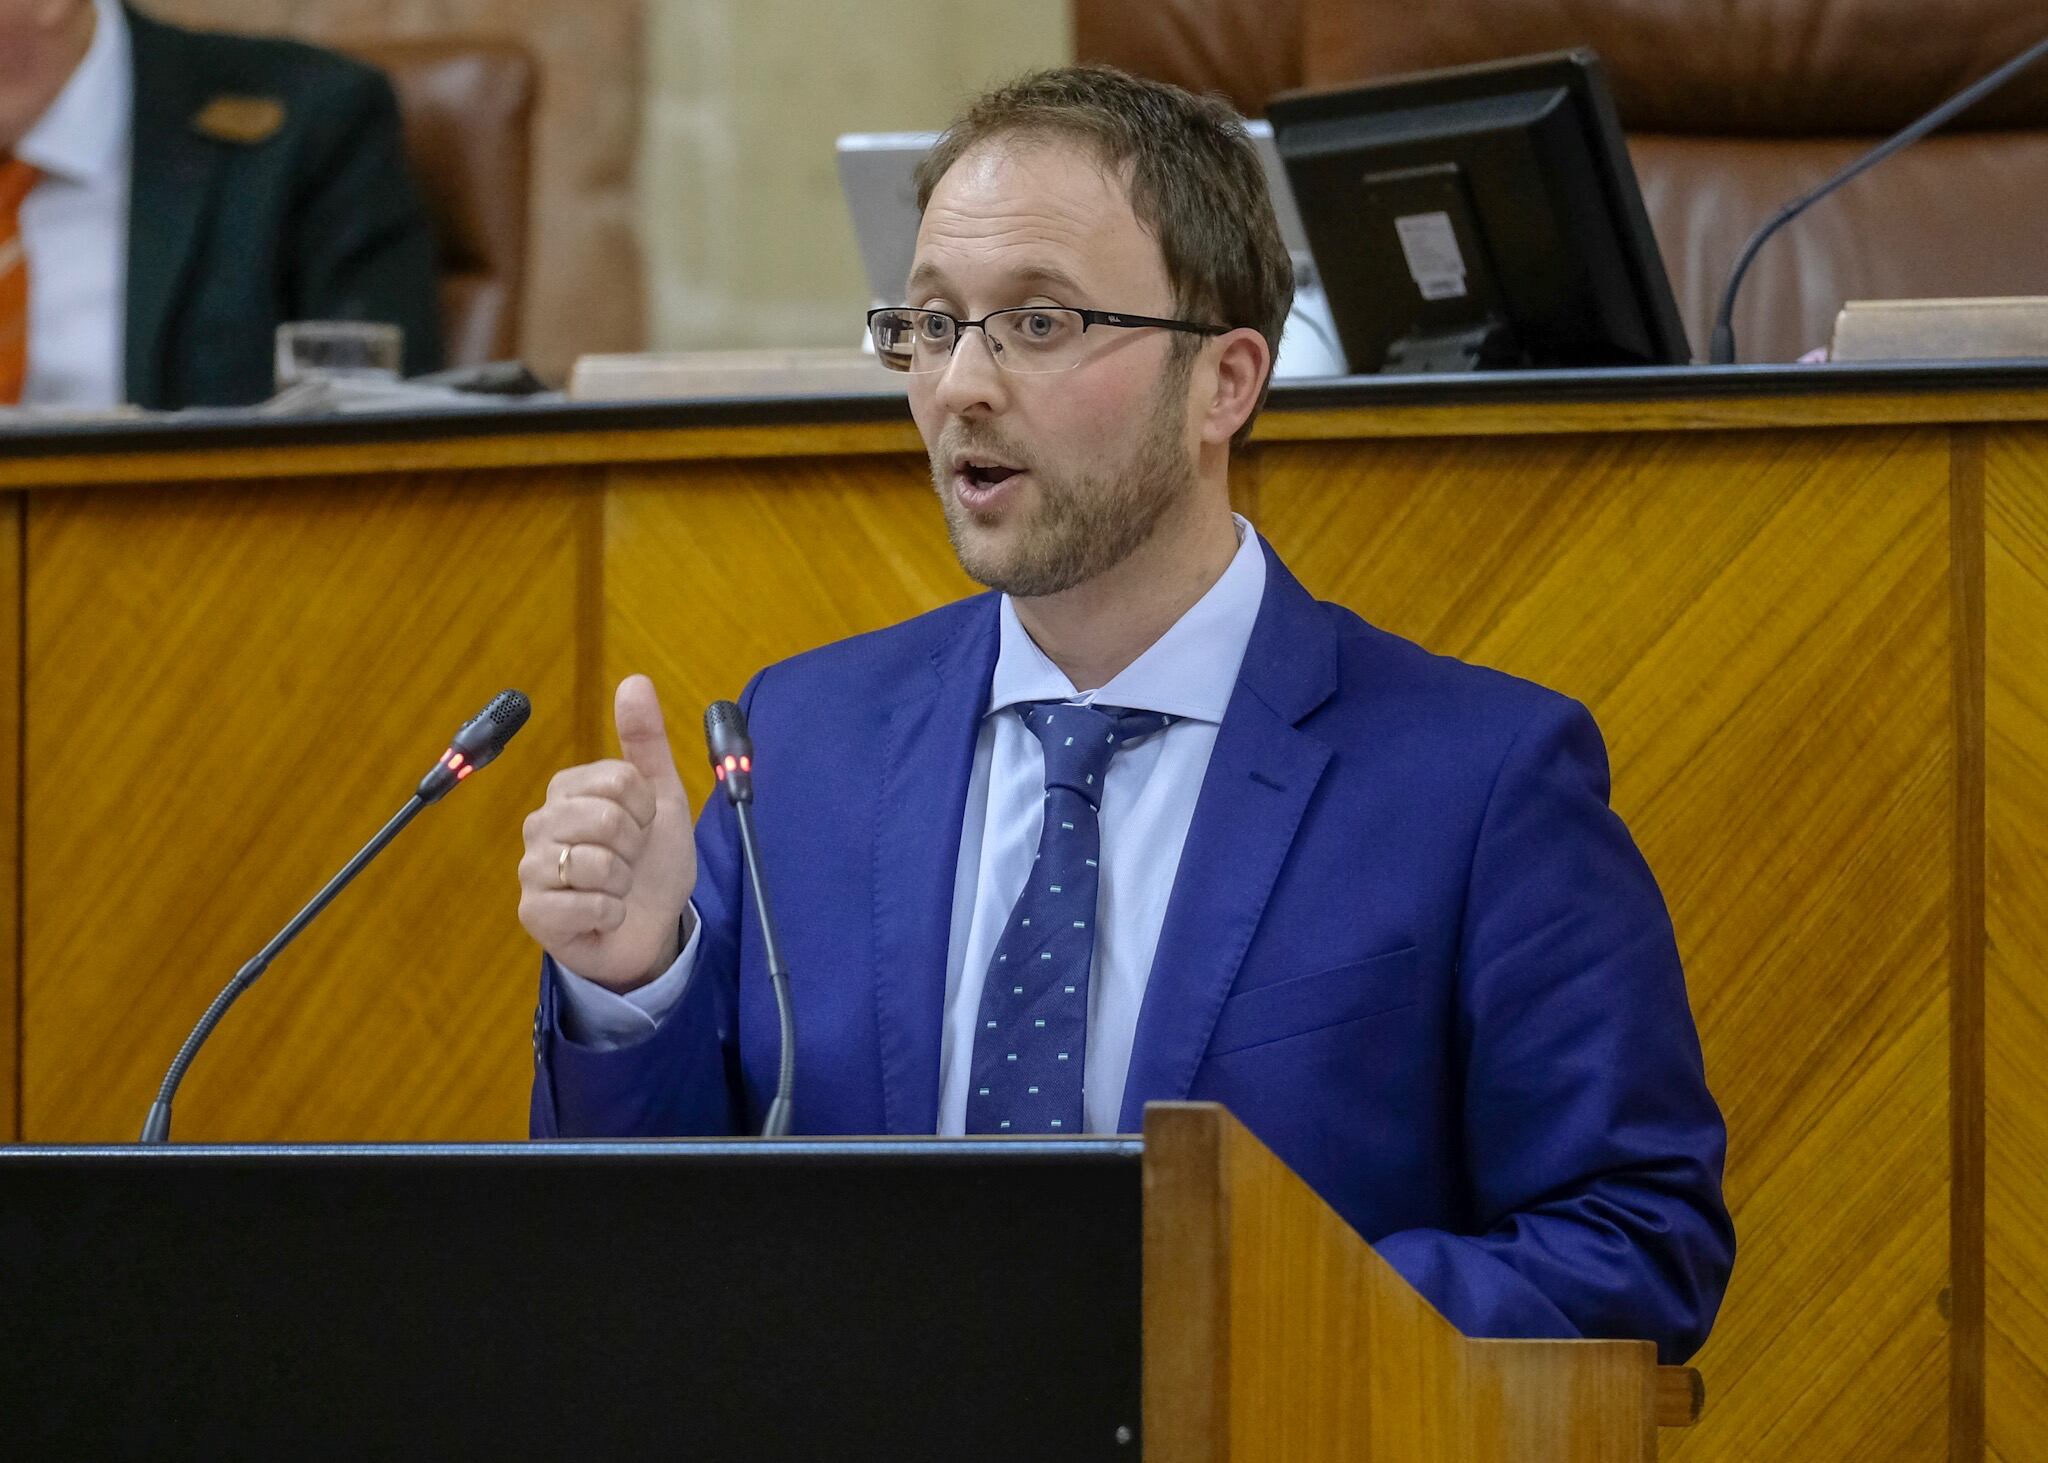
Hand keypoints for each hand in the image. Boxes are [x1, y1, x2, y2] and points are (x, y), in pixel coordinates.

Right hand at [518, 675, 697, 990]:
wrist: (653, 925)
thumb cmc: (651, 860)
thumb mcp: (661, 796)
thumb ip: (646, 740)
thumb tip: (636, 681)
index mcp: (567, 790)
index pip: (619, 779)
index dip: (645, 808)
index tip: (643, 825)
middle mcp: (540, 824)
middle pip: (606, 818)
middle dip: (635, 845)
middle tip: (630, 860)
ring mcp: (532, 869)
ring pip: (596, 863)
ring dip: (623, 883)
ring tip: (616, 888)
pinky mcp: (533, 913)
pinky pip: (586, 905)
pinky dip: (611, 914)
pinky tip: (606, 915)